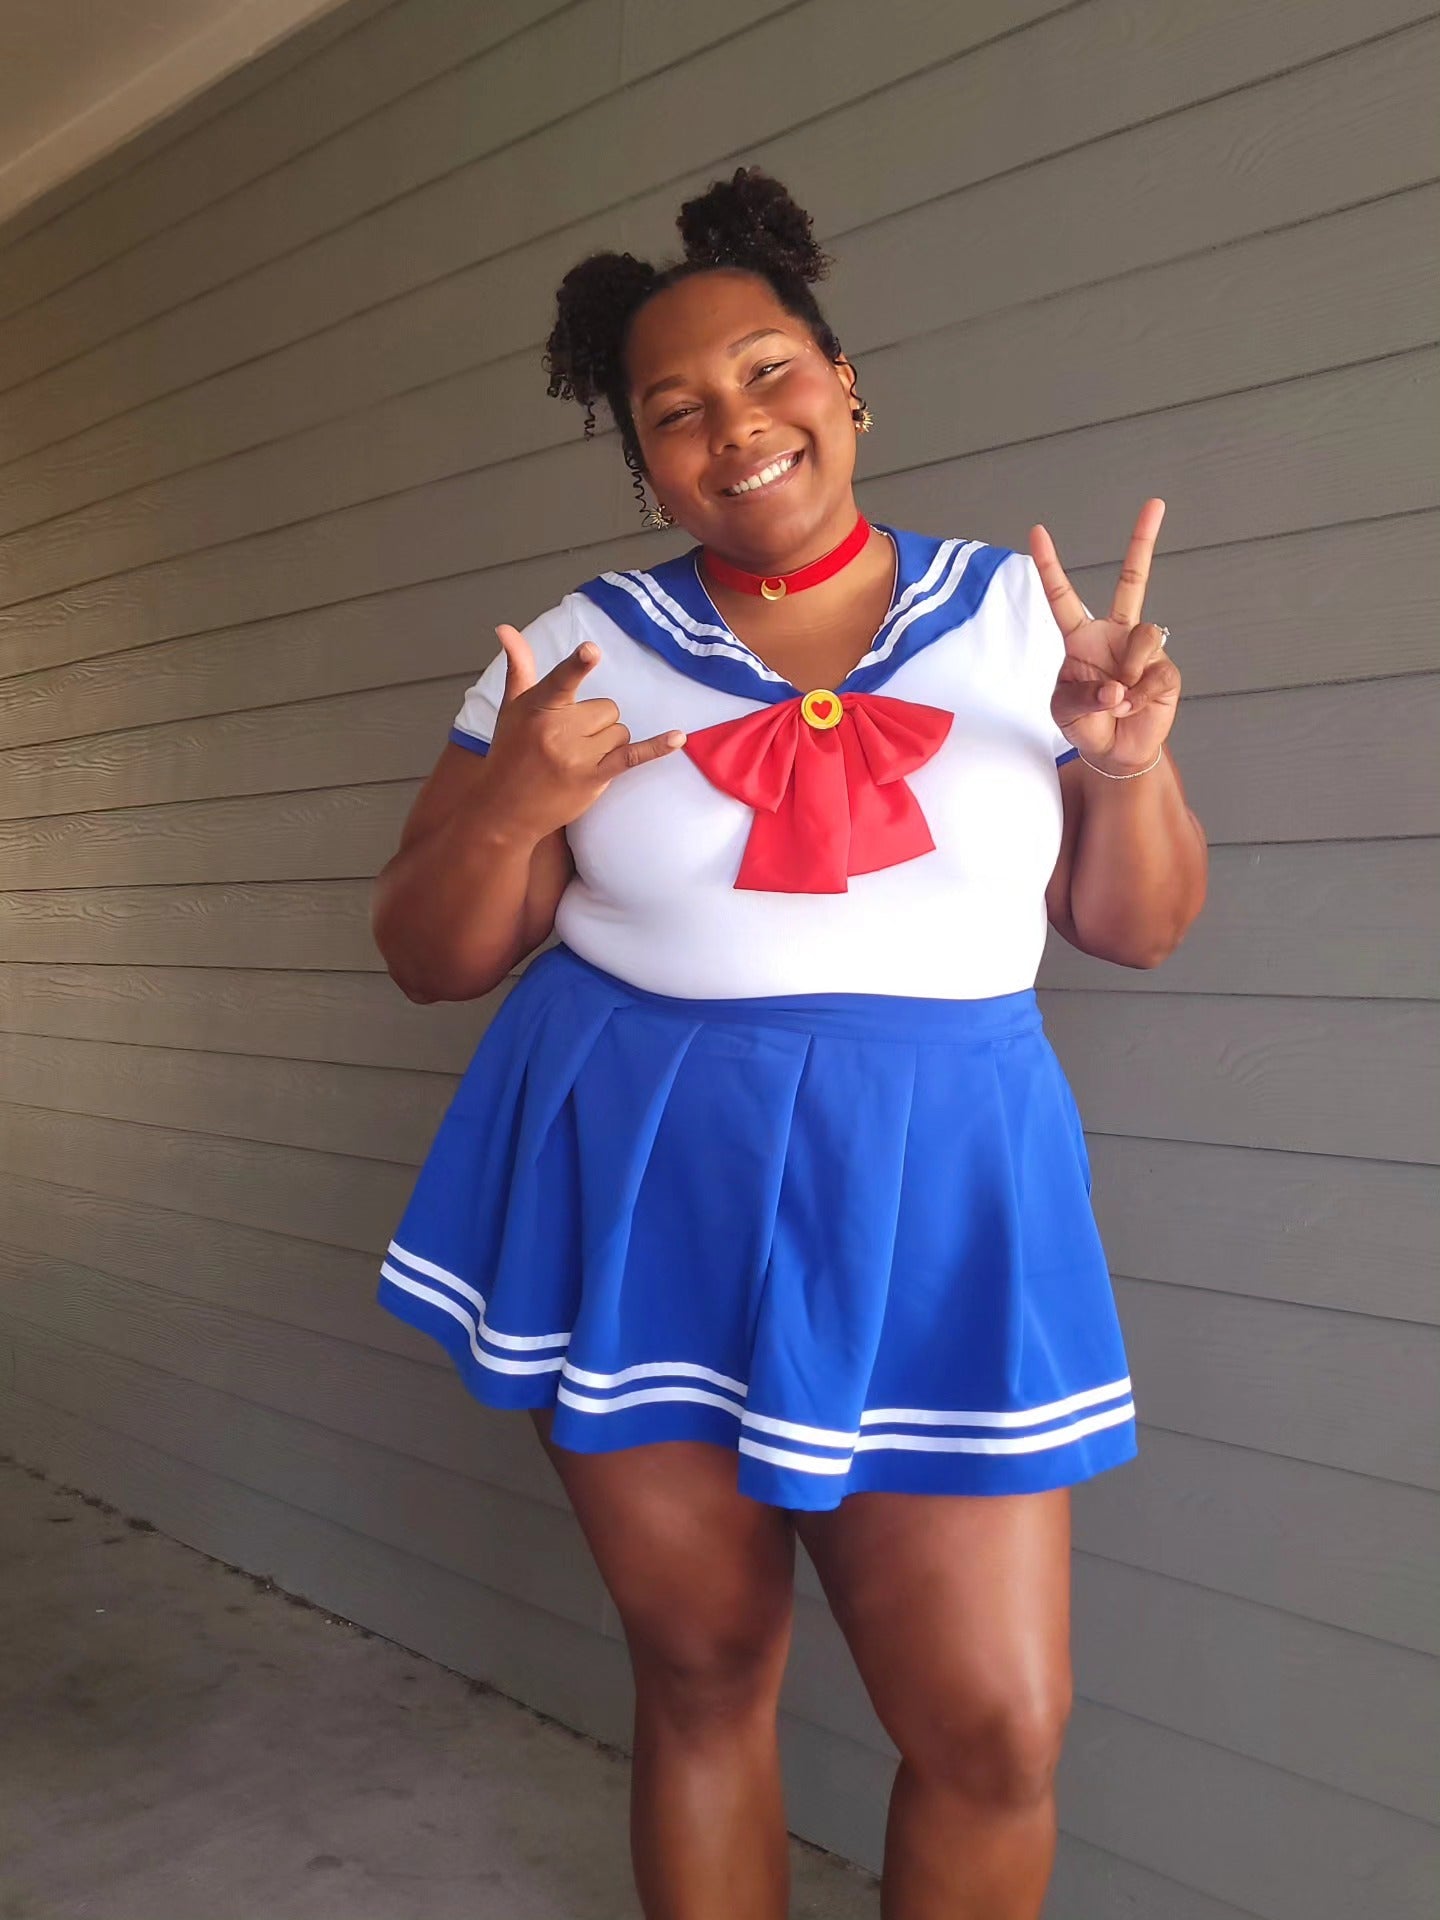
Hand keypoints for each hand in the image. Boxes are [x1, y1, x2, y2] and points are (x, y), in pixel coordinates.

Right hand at [482, 623, 686, 839]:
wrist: (505, 808)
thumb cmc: (510, 753)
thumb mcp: (511, 707)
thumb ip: (519, 666)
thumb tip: (505, 627)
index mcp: (539, 707)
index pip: (562, 680)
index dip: (578, 665)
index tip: (591, 651)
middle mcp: (557, 731)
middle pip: (608, 708)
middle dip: (596, 723)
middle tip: (569, 741)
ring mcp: (577, 757)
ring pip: (620, 732)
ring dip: (608, 743)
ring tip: (578, 758)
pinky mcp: (594, 778)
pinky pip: (632, 756)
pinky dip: (656, 748)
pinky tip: (678, 738)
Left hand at [1029, 498, 1180, 772]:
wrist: (1115, 753)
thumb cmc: (1084, 724)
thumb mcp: (1065, 712)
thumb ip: (1083, 697)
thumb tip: (1118, 689)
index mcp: (1081, 638)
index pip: (1063, 597)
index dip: (1051, 566)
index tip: (1037, 531)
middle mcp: (1115, 635)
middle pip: (1133, 580)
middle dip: (1144, 541)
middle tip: (1155, 503)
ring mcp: (1143, 650)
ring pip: (1144, 636)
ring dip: (1128, 671)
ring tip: (1119, 700)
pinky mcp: (1165, 671)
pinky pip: (1154, 671)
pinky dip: (1139, 696)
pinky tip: (1134, 707)